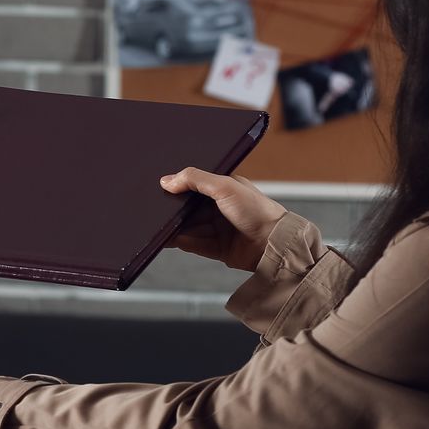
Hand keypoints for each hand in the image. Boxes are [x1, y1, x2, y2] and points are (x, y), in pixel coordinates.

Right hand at [161, 167, 287, 272]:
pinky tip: (168, 239)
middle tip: (154, 209)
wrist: (273, 244)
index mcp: (225, 189)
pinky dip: (181, 242)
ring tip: (157, 226)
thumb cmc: (257, 210)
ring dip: (175, 228)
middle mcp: (220, 209)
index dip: (179, 188)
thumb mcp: (224, 186)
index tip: (161, 189)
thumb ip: (195, 179)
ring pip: (189, 228)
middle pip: (189, 210)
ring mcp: (219, 230)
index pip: (195, 186)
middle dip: (174, 211)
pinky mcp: (217, 249)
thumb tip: (167, 180)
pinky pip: (194, 245)